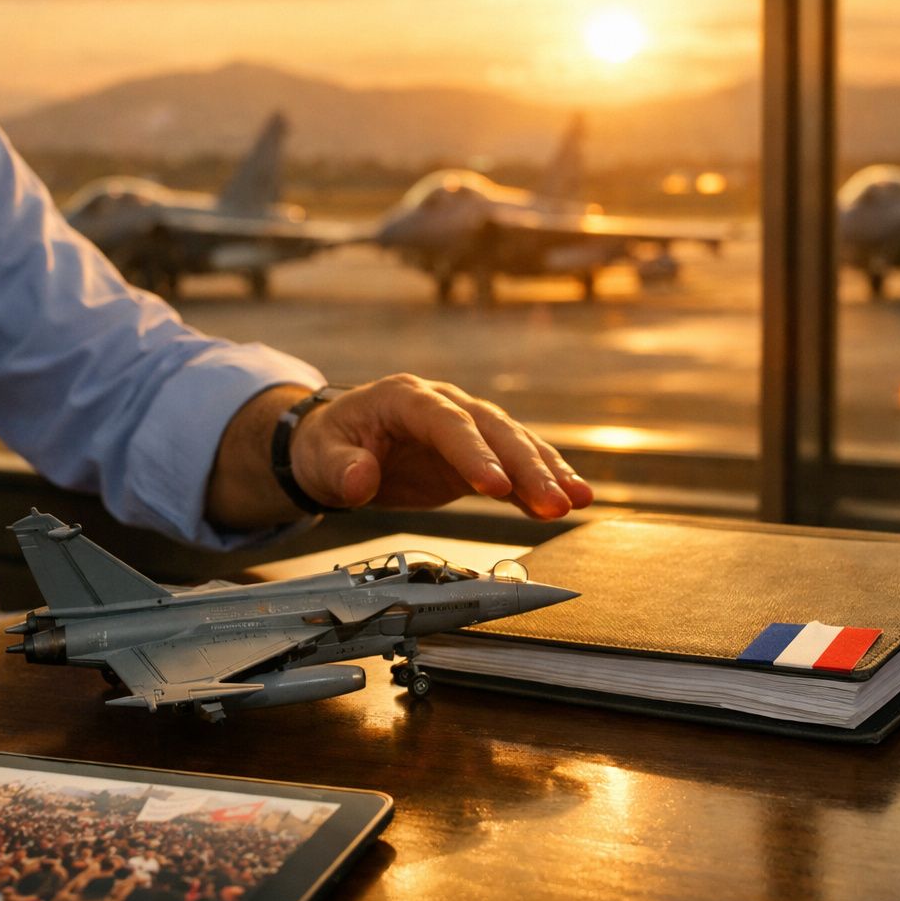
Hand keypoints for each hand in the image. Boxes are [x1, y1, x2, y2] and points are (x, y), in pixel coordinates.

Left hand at [206, 375, 593, 526]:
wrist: (339, 444)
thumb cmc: (329, 445)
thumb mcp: (321, 457)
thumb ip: (342, 468)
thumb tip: (358, 481)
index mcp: (406, 398)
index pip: (446, 423)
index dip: (473, 453)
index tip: (496, 487)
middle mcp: (446, 405)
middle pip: (494, 431)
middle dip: (527, 468)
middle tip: (554, 502)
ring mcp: (468, 427)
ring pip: (515, 445)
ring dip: (548, 473)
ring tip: (578, 500)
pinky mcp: (479, 454)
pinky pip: (517, 465)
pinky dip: (543, 483)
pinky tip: (570, 501)